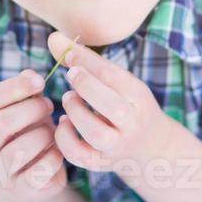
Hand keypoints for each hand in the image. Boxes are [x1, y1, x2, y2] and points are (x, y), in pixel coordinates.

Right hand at [0, 69, 67, 201]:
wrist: (38, 179)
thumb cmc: (33, 136)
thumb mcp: (29, 111)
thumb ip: (28, 93)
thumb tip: (30, 76)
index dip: (13, 87)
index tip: (39, 80)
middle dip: (30, 110)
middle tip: (49, 106)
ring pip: (16, 150)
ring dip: (42, 135)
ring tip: (53, 131)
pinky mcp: (18, 189)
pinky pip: (35, 173)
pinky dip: (52, 159)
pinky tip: (57, 151)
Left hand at [46, 30, 169, 172]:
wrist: (148, 148)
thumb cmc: (126, 104)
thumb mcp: (117, 82)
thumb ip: (87, 61)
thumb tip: (53, 38)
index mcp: (138, 97)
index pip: (116, 78)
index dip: (89, 64)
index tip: (71, 57)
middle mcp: (131, 124)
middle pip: (114, 108)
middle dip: (88, 88)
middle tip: (71, 77)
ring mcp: (116, 146)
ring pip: (97, 134)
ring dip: (76, 113)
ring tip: (68, 99)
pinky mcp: (100, 163)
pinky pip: (79, 155)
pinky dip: (64, 138)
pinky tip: (64, 123)